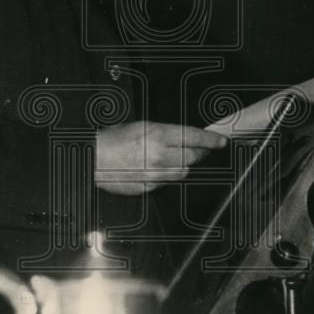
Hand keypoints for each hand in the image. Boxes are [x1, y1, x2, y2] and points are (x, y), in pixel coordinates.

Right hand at [94, 121, 227, 194]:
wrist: (93, 159)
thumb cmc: (112, 139)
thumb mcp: (140, 126)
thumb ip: (164, 133)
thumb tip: (183, 137)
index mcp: (158, 135)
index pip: (194, 137)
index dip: (211, 140)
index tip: (221, 141)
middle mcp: (160, 155)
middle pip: (193, 156)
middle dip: (200, 152)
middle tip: (202, 149)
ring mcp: (155, 173)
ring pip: (183, 172)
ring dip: (185, 165)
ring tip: (178, 158)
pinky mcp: (148, 187)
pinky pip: (167, 182)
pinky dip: (168, 175)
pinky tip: (158, 168)